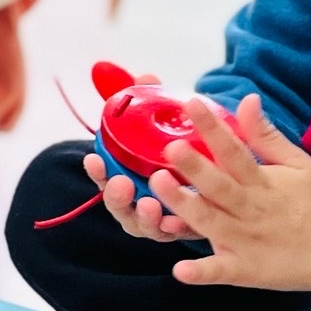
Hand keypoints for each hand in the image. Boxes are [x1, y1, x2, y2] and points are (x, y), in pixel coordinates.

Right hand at [82, 76, 188, 241]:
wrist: (218, 180)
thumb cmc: (179, 152)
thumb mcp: (165, 126)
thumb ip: (151, 103)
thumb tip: (146, 76)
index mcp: (127, 176)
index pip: (104, 175)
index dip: (96, 170)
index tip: (93, 158)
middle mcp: (138, 202)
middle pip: (119, 204)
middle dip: (116, 195)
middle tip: (122, 184)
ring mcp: (159, 220)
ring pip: (145, 224)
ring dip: (146, 216)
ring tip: (152, 206)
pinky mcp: (184, 230)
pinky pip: (177, 234)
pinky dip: (175, 230)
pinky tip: (177, 223)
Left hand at [142, 95, 310, 301]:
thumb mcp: (296, 163)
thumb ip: (266, 135)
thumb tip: (247, 97)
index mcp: (262, 181)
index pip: (234, 150)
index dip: (213, 128)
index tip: (191, 103)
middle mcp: (251, 209)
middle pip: (219, 186)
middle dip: (194, 167)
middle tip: (170, 148)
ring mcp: (246, 241)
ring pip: (211, 223)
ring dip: (185, 207)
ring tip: (158, 187)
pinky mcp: (245, 271)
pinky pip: (220, 271)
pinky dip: (202, 272)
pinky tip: (181, 270)